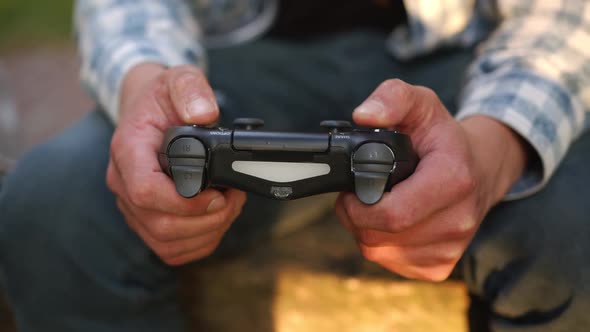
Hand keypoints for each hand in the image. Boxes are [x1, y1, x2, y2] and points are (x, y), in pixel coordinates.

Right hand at [106, 64, 245, 264]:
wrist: (149, 114)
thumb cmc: (162, 100)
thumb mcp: (178, 79)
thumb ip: (191, 90)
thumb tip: (205, 113)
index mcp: (128, 150)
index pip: (145, 190)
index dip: (184, 202)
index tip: (218, 195)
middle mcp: (124, 183)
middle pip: (161, 224)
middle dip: (207, 219)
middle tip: (234, 199)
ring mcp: (132, 206)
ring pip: (166, 242)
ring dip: (207, 231)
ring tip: (229, 206)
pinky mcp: (145, 220)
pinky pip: (170, 249)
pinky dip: (199, 242)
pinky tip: (216, 221)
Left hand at [336, 79, 527, 280]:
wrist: (479, 168)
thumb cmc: (441, 138)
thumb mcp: (420, 103)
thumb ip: (391, 98)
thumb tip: (363, 115)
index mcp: (453, 181)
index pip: (390, 213)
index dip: (357, 205)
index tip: (352, 189)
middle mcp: (457, 221)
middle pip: (378, 237)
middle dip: (355, 216)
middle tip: (357, 195)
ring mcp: (450, 248)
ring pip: (379, 253)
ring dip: (365, 231)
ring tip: (375, 204)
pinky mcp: (440, 266)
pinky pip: (391, 263)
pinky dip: (380, 245)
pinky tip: (390, 223)